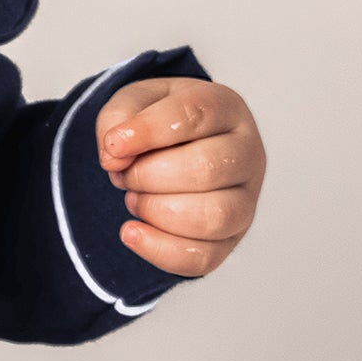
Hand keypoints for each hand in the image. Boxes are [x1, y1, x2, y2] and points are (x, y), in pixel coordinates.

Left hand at [96, 77, 265, 276]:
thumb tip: (116, 155)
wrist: (171, 153)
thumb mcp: (133, 103)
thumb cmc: (158, 125)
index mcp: (225, 108)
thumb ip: (119, 118)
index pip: (196, 114)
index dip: (148, 131)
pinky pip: (203, 258)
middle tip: (126, 174)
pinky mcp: (230, 239)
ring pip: (214, 217)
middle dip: (149, 175)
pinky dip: (159, 249)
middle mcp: (247, 154)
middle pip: (208, 168)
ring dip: (157, 211)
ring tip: (134, 199)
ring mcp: (245, 200)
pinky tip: (132, 232)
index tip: (115, 143)